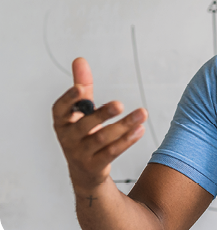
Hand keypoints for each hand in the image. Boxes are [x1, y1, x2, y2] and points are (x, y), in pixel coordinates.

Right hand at [52, 57, 147, 190]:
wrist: (84, 170)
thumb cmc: (82, 133)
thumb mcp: (80, 110)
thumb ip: (82, 85)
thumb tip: (80, 60)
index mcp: (62, 121)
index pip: (60, 109)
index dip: (69, 99)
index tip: (80, 89)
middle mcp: (68, 138)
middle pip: (85, 125)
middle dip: (103, 114)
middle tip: (119, 104)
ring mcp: (80, 154)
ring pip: (102, 139)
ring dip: (124, 125)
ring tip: (142, 113)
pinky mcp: (95, 165)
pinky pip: (112, 152)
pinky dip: (127, 140)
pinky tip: (140, 129)